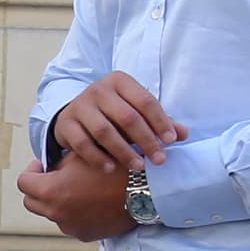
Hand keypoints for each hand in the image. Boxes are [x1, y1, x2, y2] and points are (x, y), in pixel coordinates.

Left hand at [17, 155, 136, 241]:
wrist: (141, 190)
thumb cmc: (110, 168)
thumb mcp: (79, 156)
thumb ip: (58, 164)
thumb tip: (50, 169)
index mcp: (51, 191)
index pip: (23, 183)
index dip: (31, 171)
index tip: (43, 165)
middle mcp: (56, 213)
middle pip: (31, 202)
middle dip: (39, 188)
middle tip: (53, 177)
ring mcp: (70, 226)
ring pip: (51, 213)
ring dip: (56, 201)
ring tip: (76, 188)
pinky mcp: (84, 234)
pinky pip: (70, 222)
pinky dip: (73, 213)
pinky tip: (89, 201)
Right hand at [53, 70, 187, 171]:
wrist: (75, 114)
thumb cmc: (113, 113)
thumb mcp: (135, 111)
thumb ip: (158, 121)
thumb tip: (183, 133)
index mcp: (119, 82)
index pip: (145, 100)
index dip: (160, 121)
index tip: (172, 141)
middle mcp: (98, 90)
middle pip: (127, 116)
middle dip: (146, 140)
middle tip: (159, 160)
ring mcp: (80, 106)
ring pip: (104, 131)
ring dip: (124, 151)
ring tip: (138, 166)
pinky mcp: (65, 123)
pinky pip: (82, 143)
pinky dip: (98, 157)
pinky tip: (111, 169)